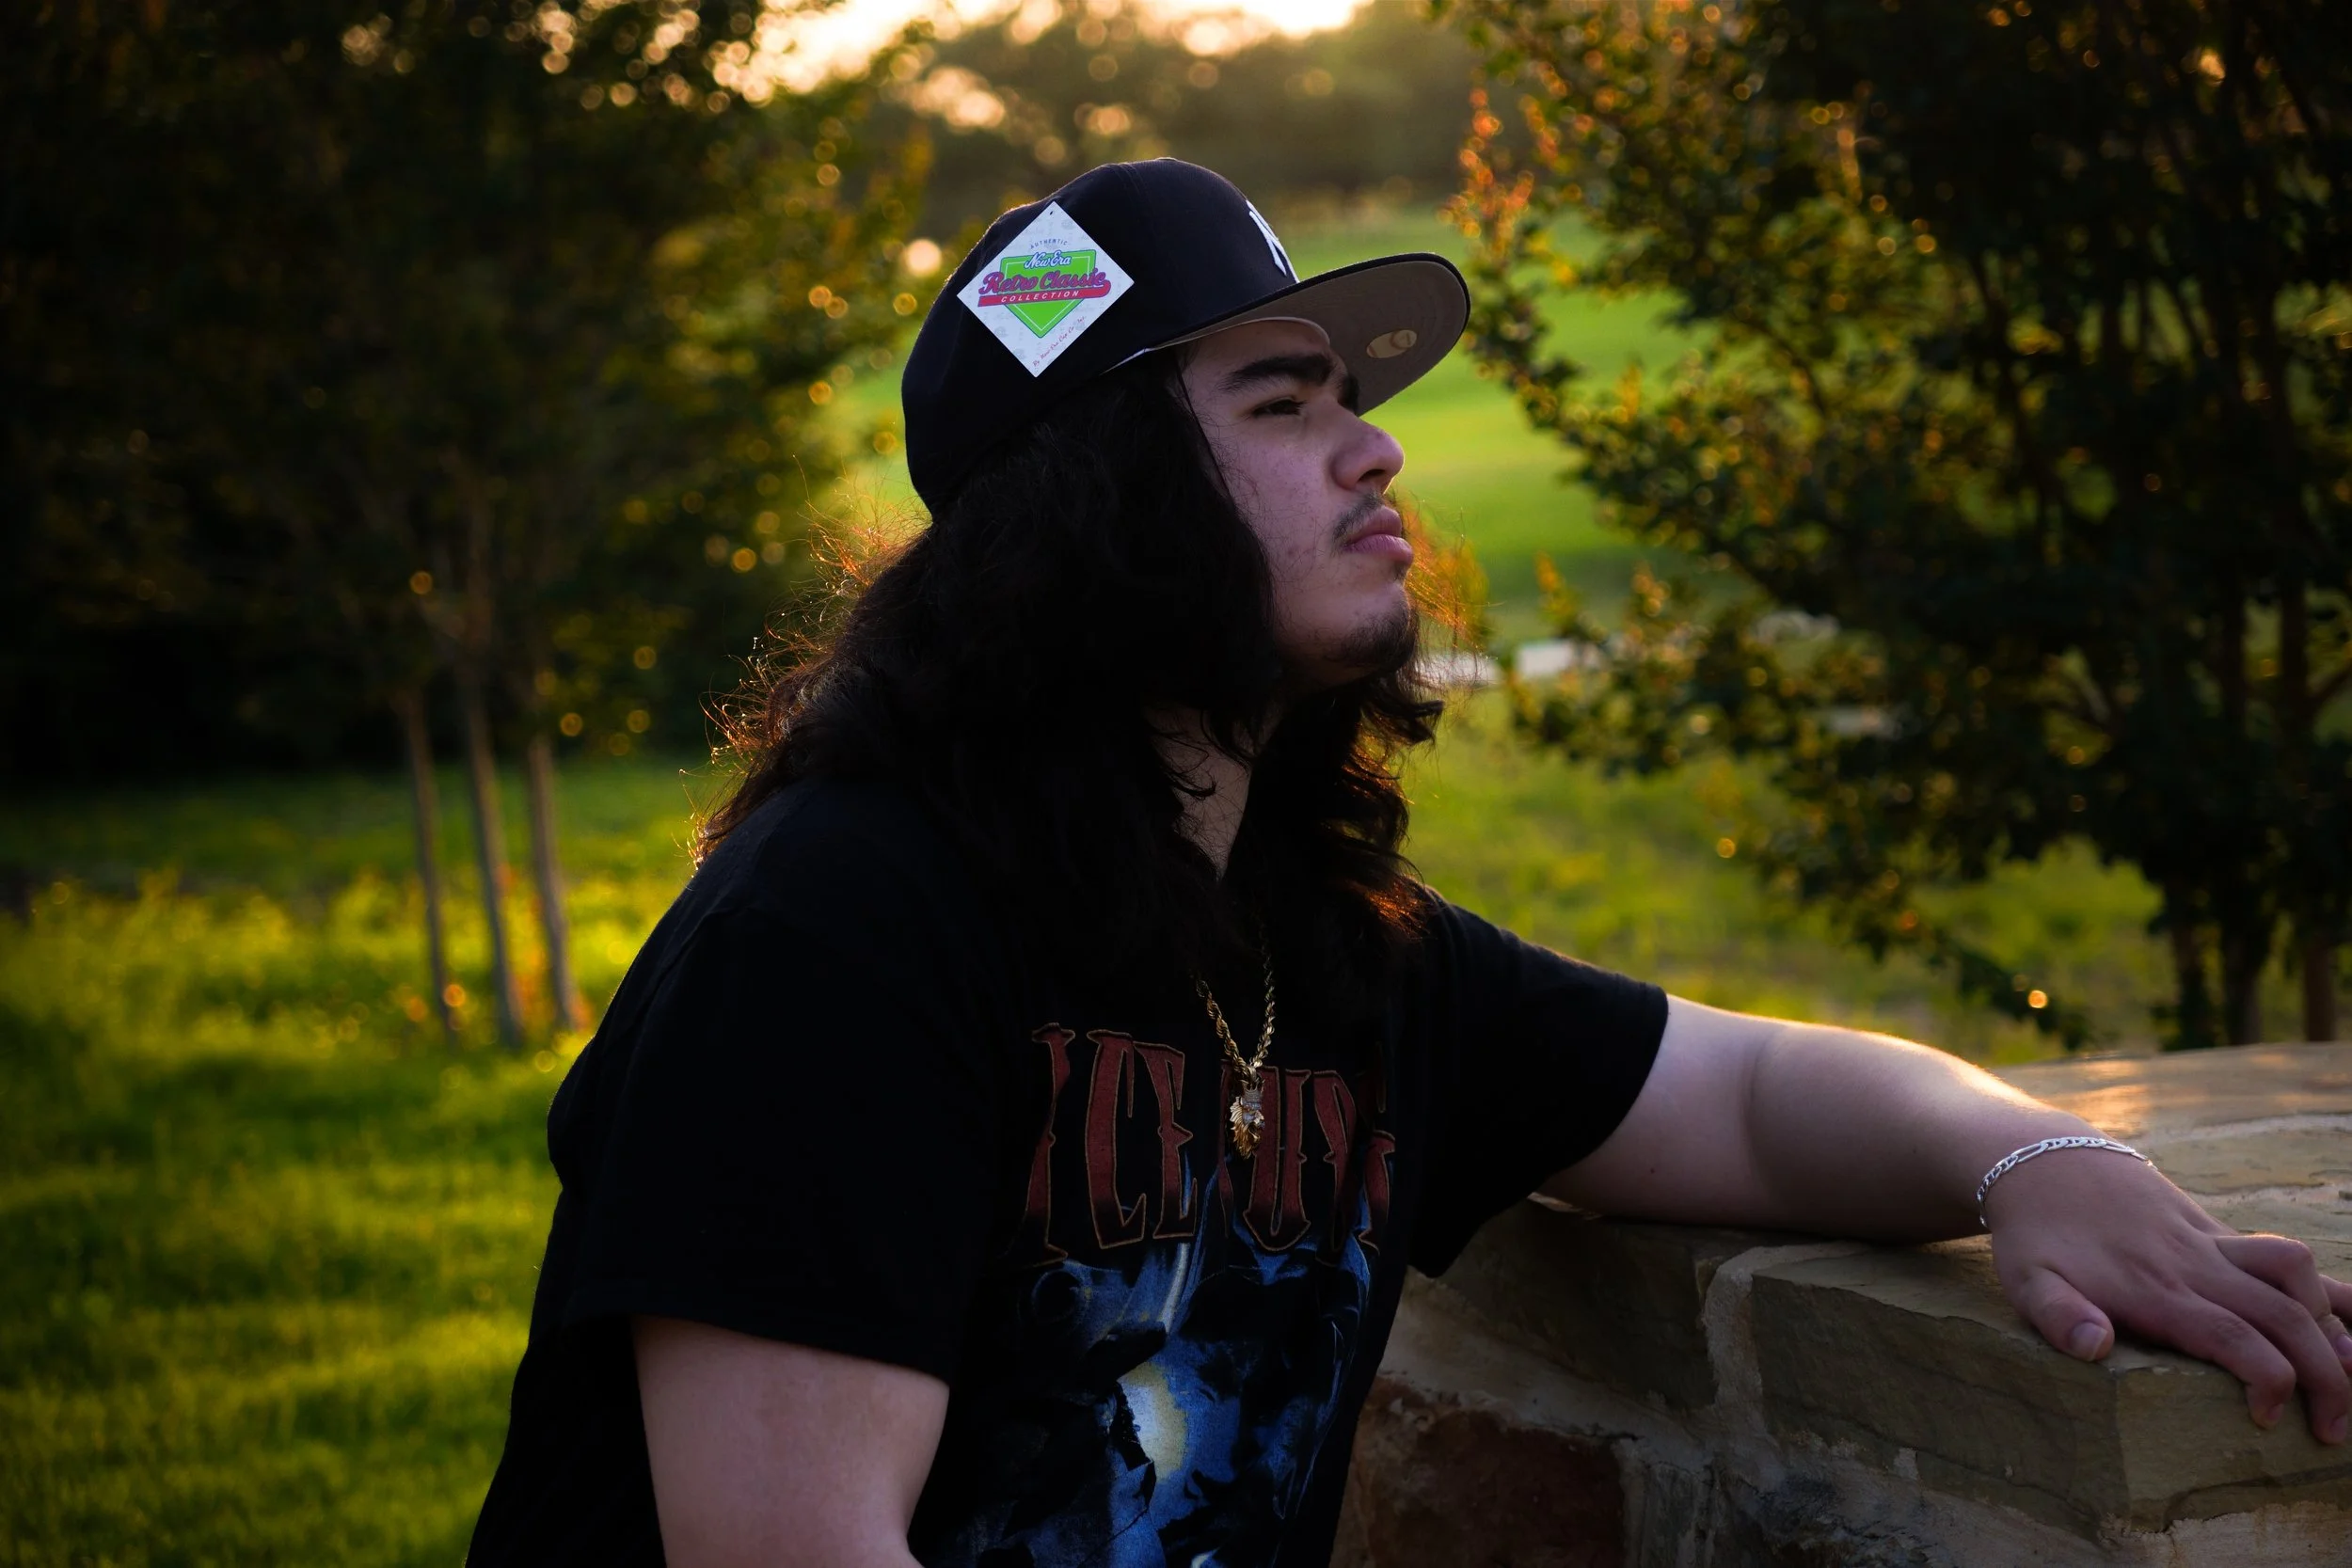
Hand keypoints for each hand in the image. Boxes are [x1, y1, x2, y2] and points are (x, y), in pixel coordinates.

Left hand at [1984, 1147, 2351, 1443]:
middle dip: (2324, 1376)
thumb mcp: (2026, 1281)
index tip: (2267, 1421)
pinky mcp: (2219, 1232)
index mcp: (2156, 1290)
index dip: (2268, 1380)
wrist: (2043, 1162)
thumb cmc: (2035, 1237)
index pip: (2233, 1337)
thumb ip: (2057, 1316)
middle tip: (2331, 1431)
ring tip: (2349, 1377)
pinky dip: (2325, 1286)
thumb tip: (2095, 1347)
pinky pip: (2285, 1255)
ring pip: (2297, 1273)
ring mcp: (2213, 1243)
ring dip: (2332, 1324)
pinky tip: (2347, 1323)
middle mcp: (2196, 1265)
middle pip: (2284, 1315)